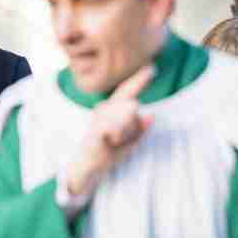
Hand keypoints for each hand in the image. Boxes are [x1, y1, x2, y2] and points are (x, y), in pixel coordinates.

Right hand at [66, 65, 155, 196]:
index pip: (126, 92)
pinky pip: (114, 129)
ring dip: (125, 135)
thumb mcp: (129, 143)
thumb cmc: (106, 155)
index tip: (152, 67)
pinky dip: (116, 136)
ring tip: (114, 143)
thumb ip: (140, 130)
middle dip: (133, 125)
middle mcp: (102, 112)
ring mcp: (98, 120)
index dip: (139, 80)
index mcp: (110, 112)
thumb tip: (151, 116)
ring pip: (126, 119)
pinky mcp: (95, 132)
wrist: (84, 170)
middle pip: (131, 108)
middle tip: (119, 139)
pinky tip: (110, 140)